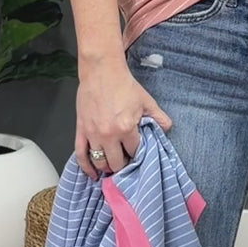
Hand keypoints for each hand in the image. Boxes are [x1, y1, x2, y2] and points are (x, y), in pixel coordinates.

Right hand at [75, 64, 171, 179]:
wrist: (101, 71)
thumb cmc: (123, 84)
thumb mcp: (146, 101)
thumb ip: (159, 117)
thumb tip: (167, 129)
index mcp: (126, 128)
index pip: (134, 152)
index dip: (138, 154)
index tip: (139, 155)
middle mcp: (108, 135)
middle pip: (116, 163)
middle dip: (123, 164)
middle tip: (126, 161)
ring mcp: (93, 134)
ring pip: (99, 162)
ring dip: (107, 167)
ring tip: (112, 167)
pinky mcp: (81, 130)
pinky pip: (80, 155)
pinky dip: (86, 167)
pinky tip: (92, 175)